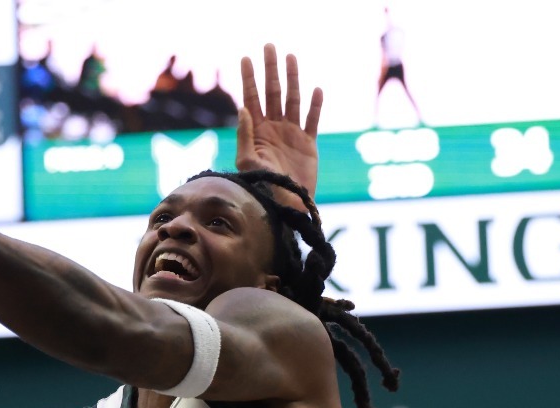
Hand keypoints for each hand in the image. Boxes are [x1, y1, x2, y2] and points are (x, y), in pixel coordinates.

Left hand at [235, 43, 322, 198]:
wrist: (286, 207)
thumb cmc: (262, 188)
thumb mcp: (247, 162)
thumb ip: (245, 135)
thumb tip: (243, 108)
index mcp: (257, 132)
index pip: (251, 99)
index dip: (249, 79)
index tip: (245, 59)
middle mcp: (274, 129)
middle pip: (272, 92)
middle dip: (270, 70)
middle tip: (269, 47)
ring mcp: (292, 134)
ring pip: (293, 100)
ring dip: (292, 79)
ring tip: (291, 58)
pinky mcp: (308, 144)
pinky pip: (312, 120)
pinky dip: (315, 105)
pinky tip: (316, 90)